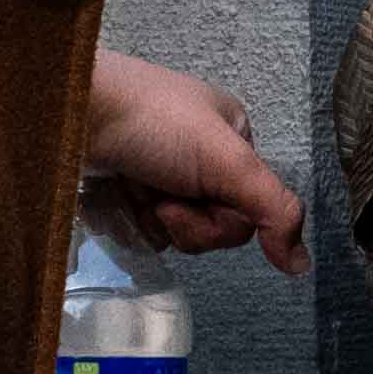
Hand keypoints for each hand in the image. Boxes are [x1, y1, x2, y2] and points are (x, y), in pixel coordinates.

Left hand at [89, 47, 311, 273]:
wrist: (71, 108)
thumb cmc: (151, 121)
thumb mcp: (227, 159)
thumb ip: (274, 209)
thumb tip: (301, 265)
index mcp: (232, 139)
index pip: (248, 209)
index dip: (221, 219)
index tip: (196, 197)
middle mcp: (198, 156)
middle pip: (213, 225)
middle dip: (186, 221)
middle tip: (161, 198)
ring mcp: (158, 171)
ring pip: (175, 231)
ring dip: (154, 220)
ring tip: (133, 188)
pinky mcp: (122, 186)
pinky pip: (138, 227)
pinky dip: (127, 219)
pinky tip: (113, 194)